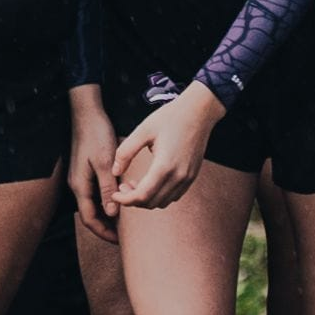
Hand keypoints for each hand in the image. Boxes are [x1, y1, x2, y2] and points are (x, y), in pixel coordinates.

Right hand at [68, 84, 120, 241]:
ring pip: (96, 205)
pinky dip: (109, 201)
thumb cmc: (95, 134)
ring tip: (127, 222)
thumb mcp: (104, 162)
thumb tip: (112, 213)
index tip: (120, 242)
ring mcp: (83, 178)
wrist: (87, 113)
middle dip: (107, 227)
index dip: (104, 232)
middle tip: (126, 237)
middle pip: (92, 215)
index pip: (89, 219)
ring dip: (109, 214)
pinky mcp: (89, 171)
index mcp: (80, 185)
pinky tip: (123, 201)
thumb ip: (107, 188)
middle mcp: (79, 185)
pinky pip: (98, 193)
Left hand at [112, 83, 223, 209]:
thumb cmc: (170, 117)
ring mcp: (187, 178)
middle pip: (151, 203)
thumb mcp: (143, 130)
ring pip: (163, 202)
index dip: (125, 200)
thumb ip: (126, 151)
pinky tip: (150, 182)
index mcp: (164, 166)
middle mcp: (178, 177)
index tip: (115, 194)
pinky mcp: (191, 177)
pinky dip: (159, 195)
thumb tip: (115, 171)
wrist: (199, 112)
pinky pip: (173, 196)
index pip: (142, 195)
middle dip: (133, 200)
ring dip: (146, 199)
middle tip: (123, 186)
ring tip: (135, 184)